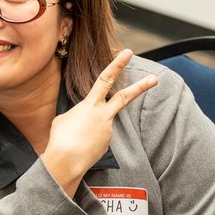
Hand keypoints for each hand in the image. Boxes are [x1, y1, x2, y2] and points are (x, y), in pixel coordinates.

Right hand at [41, 49, 157, 192]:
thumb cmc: (59, 139)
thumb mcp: (63, 119)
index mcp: (90, 105)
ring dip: (88, 130)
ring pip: (101, 123)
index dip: (117, 64)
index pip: (105, 79)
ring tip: (75, 139)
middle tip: (155, 79)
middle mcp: (103, 115)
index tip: (128, 53)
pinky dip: (89, 140)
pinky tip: (79, 146)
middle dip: (141, 87)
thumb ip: (77, 113)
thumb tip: (83, 117)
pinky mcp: (108, 144)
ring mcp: (108, 129)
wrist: (65, 161)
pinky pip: (98, 138)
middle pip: (125, 97)